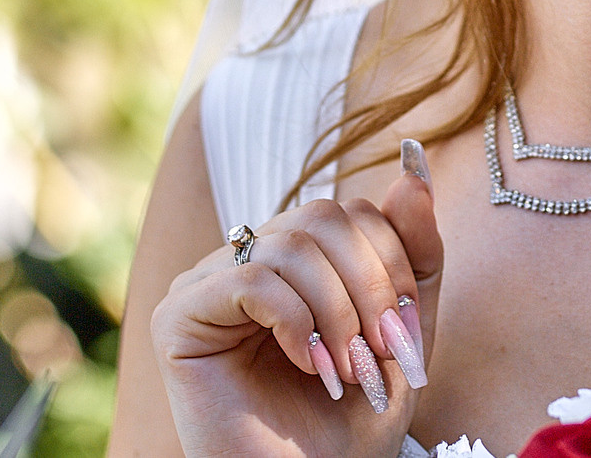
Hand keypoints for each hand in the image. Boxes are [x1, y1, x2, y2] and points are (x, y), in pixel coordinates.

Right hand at [153, 140, 442, 457]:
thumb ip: (412, 255)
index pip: (350, 211)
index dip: (392, 264)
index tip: (407, 336)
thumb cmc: (349, 423)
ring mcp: (207, 284)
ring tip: (346, 370)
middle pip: (322, 217)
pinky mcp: (178, 317)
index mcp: (295, 260)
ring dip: (338, 313)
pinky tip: (309, 367)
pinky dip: (296, 323)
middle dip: (370, 286)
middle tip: (383, 354)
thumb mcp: (401, 332)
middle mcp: (246, 260)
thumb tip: (412, 167)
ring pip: (290, 247)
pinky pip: (250, 281)